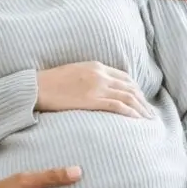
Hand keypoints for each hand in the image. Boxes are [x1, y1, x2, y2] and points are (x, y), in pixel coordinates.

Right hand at [36, 62, 152, 118]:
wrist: (36, 87)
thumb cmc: (50, 82)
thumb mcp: (74, 72)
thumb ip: (89, 77)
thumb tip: (99, 88)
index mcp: (96, 66)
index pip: (125, 77)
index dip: (137, 90)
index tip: (142, 101)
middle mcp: (100, 75)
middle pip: (130, 87)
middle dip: (143, 101)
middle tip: (150, 114)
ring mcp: (97, 87)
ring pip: (128, 97)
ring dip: (141, 109)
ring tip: (148, 120)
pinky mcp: (92, 100)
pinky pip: (117, 106)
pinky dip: (130, 113)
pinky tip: (136, 120)